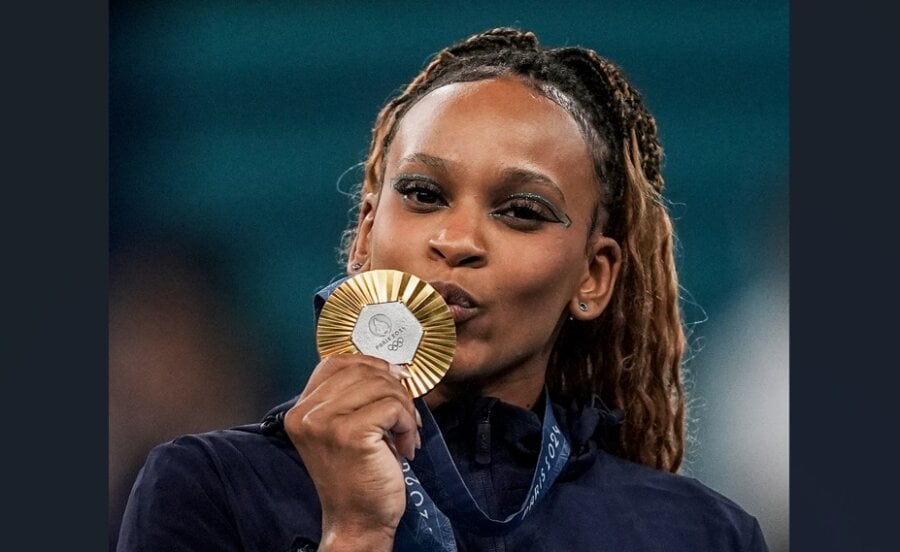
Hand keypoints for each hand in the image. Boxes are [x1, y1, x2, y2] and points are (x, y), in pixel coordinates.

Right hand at [284, 354, 419, 551]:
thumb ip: (352, 397)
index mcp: (300, 410)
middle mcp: (306, 414)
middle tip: (405, 416)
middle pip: (362, 371)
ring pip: (381, 386)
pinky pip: (392, 407)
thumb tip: (390, 367)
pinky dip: (408, 424)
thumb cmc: (356, 476)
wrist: (357, 521)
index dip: (370, 365)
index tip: (393, 381)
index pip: (336, 362)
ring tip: (406, 433)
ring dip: (405, 408)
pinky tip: (406, 446)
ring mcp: (325, 423)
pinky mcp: (350, 434)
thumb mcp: (343, 429)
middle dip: (394, 389)